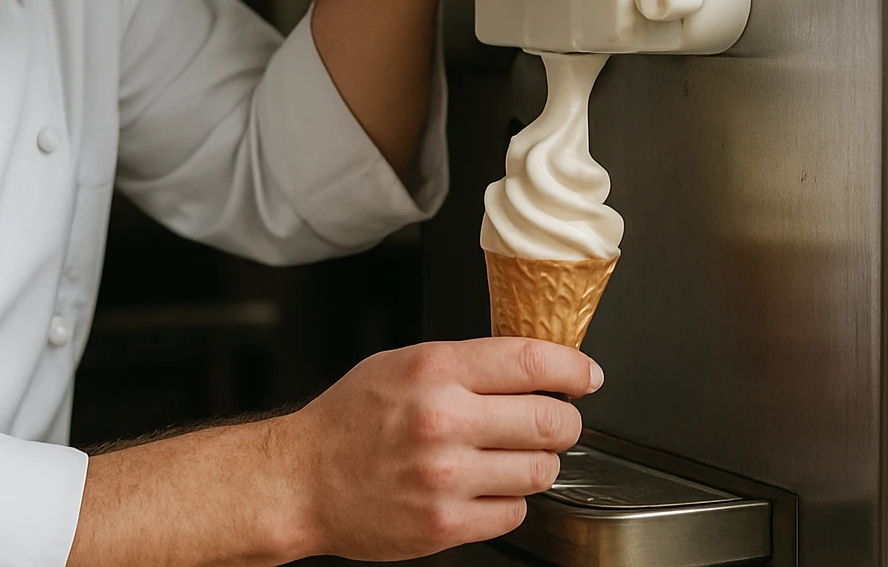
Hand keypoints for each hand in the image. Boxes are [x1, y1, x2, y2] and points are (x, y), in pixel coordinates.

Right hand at [276, 338, 602, 560]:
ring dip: (539, 464)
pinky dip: (509, 501)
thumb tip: (531, 364)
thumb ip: (464, 363)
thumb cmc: (349, 419)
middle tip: (557, 422)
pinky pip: (514, 513)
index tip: (586, 376)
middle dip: (566, 422)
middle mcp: (443, 420)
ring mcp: (445, 477)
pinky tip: (484, 488)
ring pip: (541, 471)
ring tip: (512, 457)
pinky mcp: (444, 524)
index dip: (574, 369)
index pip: (532, 362)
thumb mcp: (401, 364)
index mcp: (434, 370)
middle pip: (551, 421)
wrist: (301, 480)